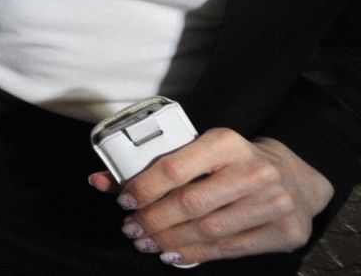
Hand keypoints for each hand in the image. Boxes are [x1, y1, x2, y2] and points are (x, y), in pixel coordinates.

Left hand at [89, 130, 331, 264]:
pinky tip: (174, 253)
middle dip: (153, 220)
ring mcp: (274, 203)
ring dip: (170, 240)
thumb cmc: (235, 163)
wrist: (296, 178)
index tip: (124, 200)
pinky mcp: (285, 232)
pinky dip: (196, 254)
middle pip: (190, 204)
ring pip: (208, 230)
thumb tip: (100, 180)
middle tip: (131, 228)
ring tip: (147, 242)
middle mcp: (254, 171)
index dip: (144, 187)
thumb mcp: (199, 151)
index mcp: (227, 143)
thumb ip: (152, 164)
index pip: (175, 167)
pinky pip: (231, 248)